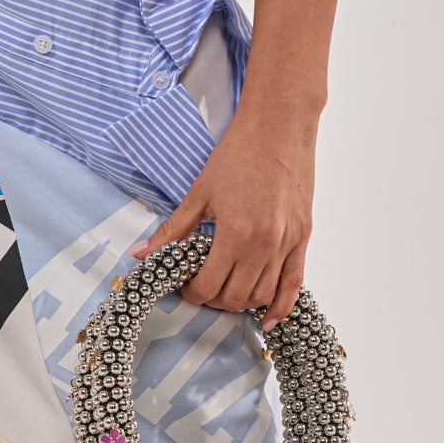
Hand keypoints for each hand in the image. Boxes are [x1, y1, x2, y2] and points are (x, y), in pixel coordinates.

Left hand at [129, 107, 315, 327]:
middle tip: (202, 288)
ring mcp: (288, 242)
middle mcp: (265, 243)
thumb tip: (140, 255)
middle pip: (236, 297)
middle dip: (214, 300)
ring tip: (227, 290)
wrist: (279, 125)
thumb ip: (172, 230)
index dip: (192, 294)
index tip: (185, 286)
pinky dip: (280, 306)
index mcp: (235, 232)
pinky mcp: (303, 237)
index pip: (209, 286)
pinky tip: (268, 318)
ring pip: (263, 295)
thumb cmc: (239, 152)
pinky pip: (294, 284)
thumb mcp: (199, 192)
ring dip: (242, 302)